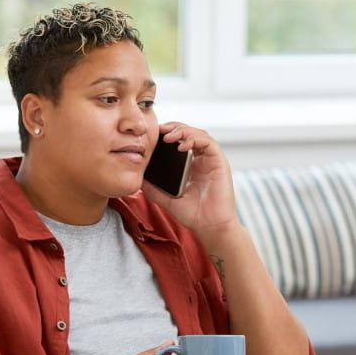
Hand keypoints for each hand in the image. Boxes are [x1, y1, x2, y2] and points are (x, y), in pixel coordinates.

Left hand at [141, 122, 239, 237]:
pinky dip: (195, 139)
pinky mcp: (219, 162)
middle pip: (188, 133)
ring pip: (198, 134)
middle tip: (159, 130)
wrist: (209, 226)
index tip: (153, 134)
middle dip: (173, 128)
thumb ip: (152, 187)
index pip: (179, 140)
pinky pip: (208, 143)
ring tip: (168, 136)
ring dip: (183, 131)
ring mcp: (210, 160)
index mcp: (189, 165)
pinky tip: (182, 146)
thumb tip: (136, 177)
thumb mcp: (165, 199)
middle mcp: (201, 159)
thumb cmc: (192, 214)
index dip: (167, 133)